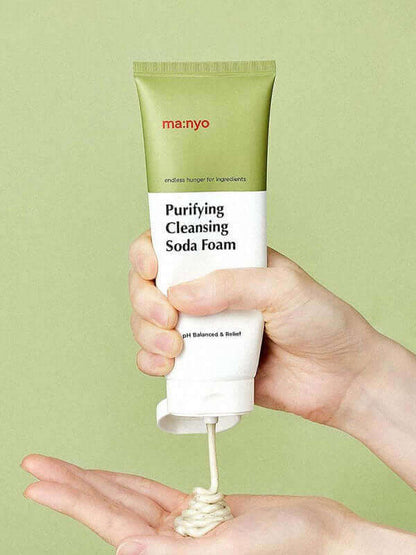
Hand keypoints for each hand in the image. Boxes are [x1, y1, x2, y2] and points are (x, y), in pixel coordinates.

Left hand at [22, 454, 370, 553]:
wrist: (324, 534)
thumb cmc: (291, 547)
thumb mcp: (234, 548)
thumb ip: (179, 553)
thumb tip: (127, 551)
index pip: (111, 524)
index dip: (73, 500)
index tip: (39, 482)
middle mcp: (172, 542)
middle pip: (110, 508)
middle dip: (73, 485)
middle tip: (36, 464)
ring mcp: (185, 526)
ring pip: (128, 498)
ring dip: (96, 481)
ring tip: (64, 468)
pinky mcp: (201, 509)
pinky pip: (155, 492)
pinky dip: (130, 482)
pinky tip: (111, 478)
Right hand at [129, 231, 379, 427]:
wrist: (342, 379)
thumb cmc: (322, 322)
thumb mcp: (283, 288)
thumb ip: (232, 285)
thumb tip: (180, 293)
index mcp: (229, 263)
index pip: (176, 245)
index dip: (151, 250)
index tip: (151, 266)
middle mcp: (210, 294)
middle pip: (151, 285)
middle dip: (146, 299)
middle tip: (168, 317)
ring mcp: (205, 330)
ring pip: (150, 323)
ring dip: (147, 332)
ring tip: (173, 348)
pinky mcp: (204, 365)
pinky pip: (160, 361)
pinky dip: (151, 363)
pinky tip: (166, 367)